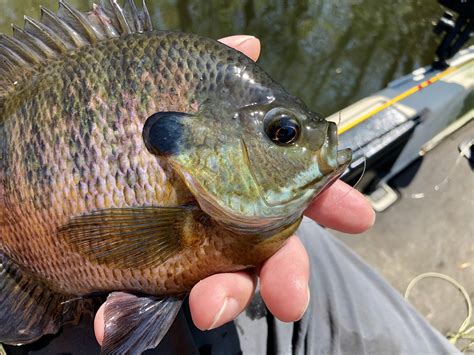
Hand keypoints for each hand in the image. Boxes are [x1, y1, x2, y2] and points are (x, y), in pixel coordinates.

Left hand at [94, 35, 374, 343]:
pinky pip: (141, 304)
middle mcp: (215, 213)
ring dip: (220, 298)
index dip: (327, 200)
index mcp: (233, 173)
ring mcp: (178, 248)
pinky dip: (129, 314)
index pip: (293, 188)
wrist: (31, 150)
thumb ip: (211, 69)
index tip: (358, 217)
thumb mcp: (164, 83)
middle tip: (290, 296)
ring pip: (218, 284)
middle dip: (286, 273)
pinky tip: (111, 316)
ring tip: (206, 307)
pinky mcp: (135, 275)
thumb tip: (251, 44)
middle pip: (268, 248)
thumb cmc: (107, 113)